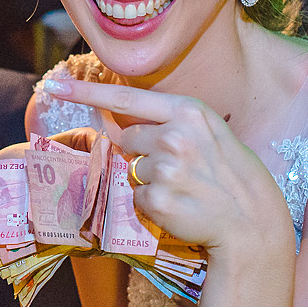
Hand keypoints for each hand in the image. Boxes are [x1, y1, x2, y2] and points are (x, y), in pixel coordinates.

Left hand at [41, 79, 291, 258]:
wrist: (252, 221)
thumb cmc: (230, 174)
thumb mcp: (208, 132)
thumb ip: (167, 122)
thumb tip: (120, 125)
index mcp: (188, 111)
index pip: (125, 99)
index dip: (85, 93)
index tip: (55, 85)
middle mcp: (174, 135)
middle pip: (127, 139)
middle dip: (141, 152)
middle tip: (178, 168)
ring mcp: (165, 169)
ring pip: (131, 170)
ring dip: (148, 180)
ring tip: (184, 188)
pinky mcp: (158, 200)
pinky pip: (136, 198)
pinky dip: (151, 205)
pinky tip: (179, 206)